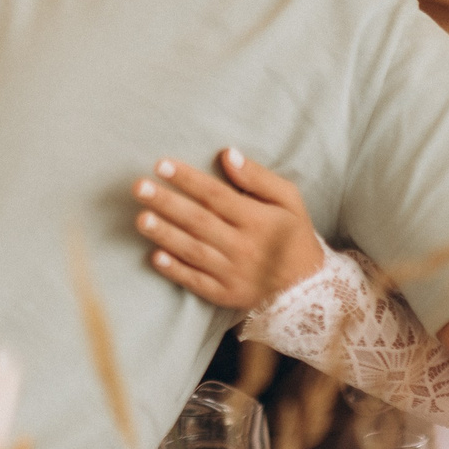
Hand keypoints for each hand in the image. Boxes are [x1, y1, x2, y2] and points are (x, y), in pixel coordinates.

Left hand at [132, 148, 325, 310]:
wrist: (308, 288)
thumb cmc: (293, 236)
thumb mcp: (288, 200)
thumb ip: (258, 177)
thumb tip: (227, 154)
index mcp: (258, 220)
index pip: (216, 195)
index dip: (188, 179)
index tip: (161, 164)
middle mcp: (244, 246)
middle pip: (199, 221)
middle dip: (167, 203)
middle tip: (139, 187)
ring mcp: (233, 273)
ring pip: (194, 251)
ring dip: (165, 234)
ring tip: (141, 219)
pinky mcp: (225, 294)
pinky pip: (197, 282)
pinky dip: (175, 271)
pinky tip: (155, 257)